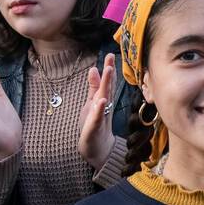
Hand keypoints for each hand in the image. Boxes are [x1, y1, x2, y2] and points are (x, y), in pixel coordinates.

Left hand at [78, 53, 116, 170]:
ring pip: (103, 99)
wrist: (99, 150)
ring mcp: (100, 116)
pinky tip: (101, 101)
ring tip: (108, 72)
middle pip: (106, 87)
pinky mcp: (95, 128)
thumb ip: (94, 87)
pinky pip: (97, 117)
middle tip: (111, 57)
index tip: (111, 55)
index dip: (108, 69)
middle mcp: (103, 107)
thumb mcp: (92, 103)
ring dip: (106, 86)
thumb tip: (94, 69)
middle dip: (109, 72)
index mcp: (102, 100)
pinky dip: (99, 109)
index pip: (106, 82)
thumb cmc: (95, 126)